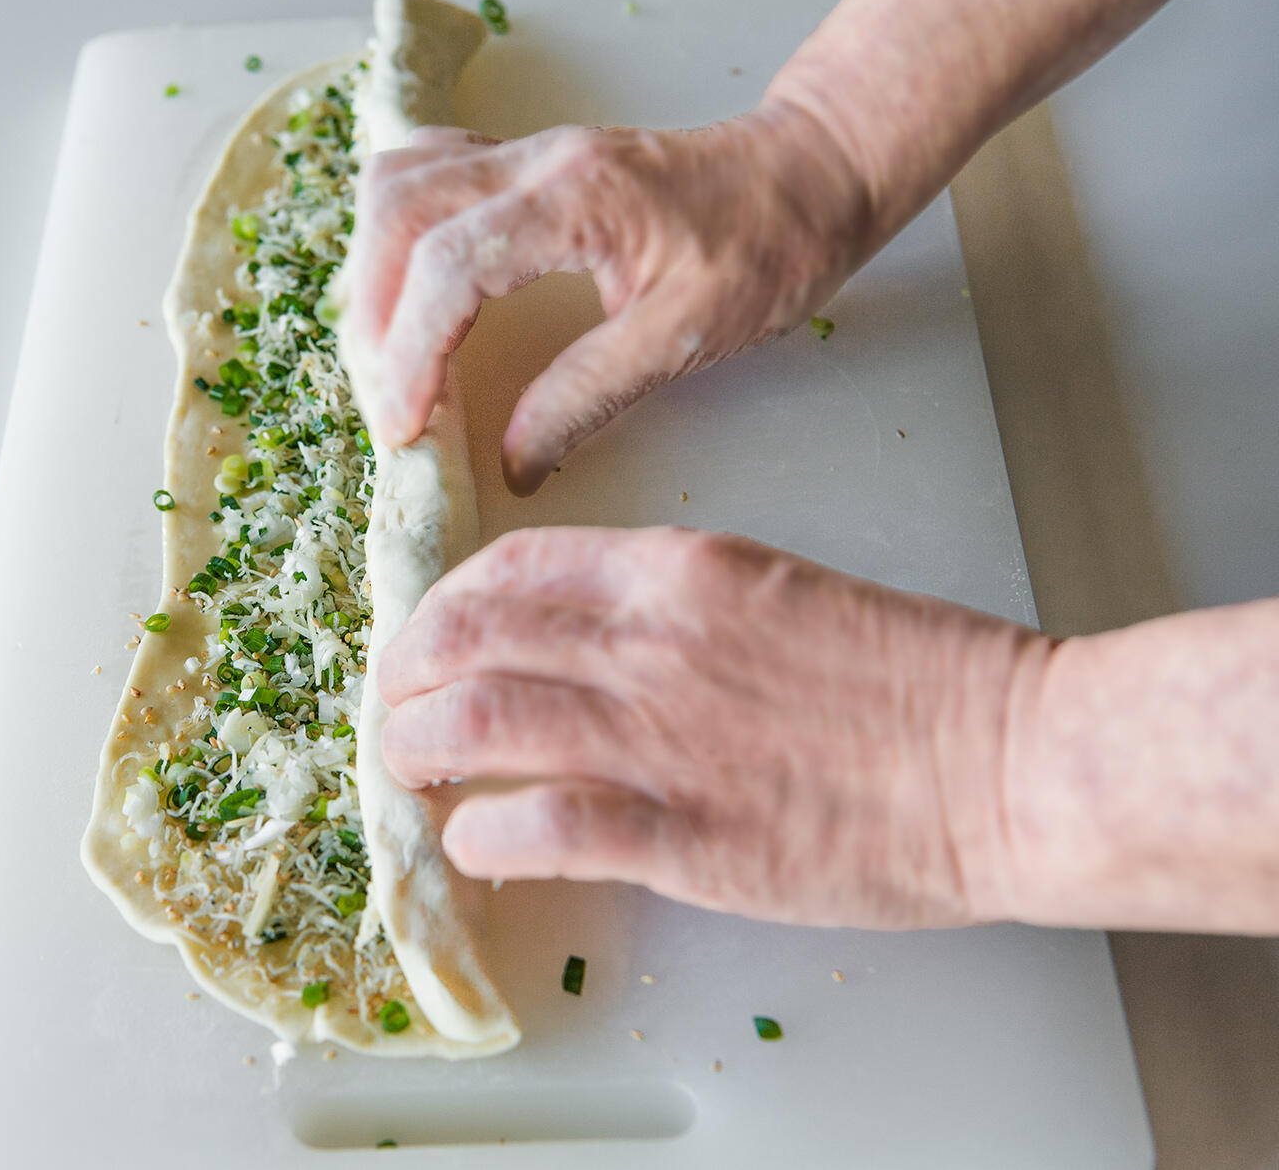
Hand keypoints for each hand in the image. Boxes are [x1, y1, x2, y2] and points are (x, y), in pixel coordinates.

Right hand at [342, 107, 874, 493]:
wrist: (812, 172)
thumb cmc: (771, 244)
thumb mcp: (689, 335)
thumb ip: (589, 396)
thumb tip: (513, 462)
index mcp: (577, 198)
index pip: (451, 267)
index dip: (410, 355)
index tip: (402, 427)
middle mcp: (536, 159)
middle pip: (400, 214)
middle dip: (373, 317)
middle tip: (388, 401)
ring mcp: (525, 151)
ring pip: (398, 184)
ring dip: (374, 272)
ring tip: (388, 354)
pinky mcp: (525, 161)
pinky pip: (426, 174)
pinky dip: (398, 235)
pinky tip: (411, 290)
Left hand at [376, 527, 1051, 928]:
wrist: (1014, 760)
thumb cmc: (919, 681)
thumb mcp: (779, 596)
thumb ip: (674, 612)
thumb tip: (583, 647)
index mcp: (678, 570)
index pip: (510, 568)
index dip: (445, 607)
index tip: (429, 641)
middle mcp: (650, 640)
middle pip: (470, 640)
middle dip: (410, 678)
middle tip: (400, 712)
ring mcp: (662, 736)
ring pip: (479, 725)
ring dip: (422, 749)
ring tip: (414, 773)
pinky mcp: (686, 834)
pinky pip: (538, 828)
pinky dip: (483, 838)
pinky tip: (479, 845)